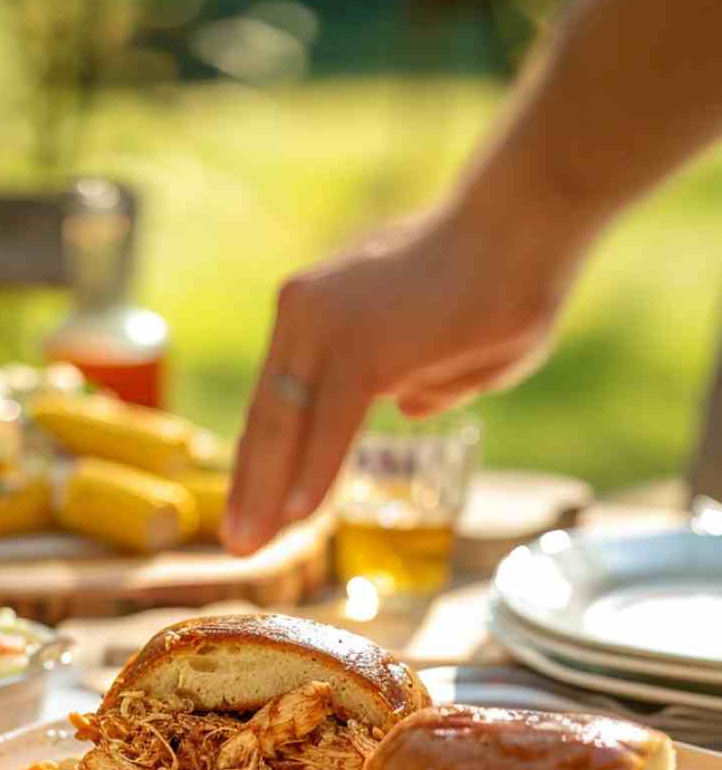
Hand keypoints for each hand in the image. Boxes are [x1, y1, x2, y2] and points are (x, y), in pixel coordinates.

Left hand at [222, 200, 580, 555]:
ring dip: (267, 493)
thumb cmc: (504, 279)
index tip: (254, 512)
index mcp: (318, 311)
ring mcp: (327, 325)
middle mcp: (307, 311)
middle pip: (268, 418)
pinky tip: (295, 518)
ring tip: (251, 548)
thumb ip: (418, 376)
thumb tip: (404, 406)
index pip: (279, 400)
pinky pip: (329, 425)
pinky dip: (313, 473)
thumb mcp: (446, 347)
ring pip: (285, 424)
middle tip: (238, 548)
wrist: (530, 221)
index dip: (264, 462)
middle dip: (251, 490)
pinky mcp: (360, 346)